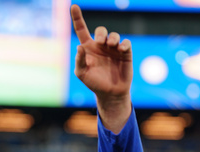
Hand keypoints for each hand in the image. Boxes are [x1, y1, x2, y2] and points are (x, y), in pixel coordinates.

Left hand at [71, 4, 132, 132]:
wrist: (110, 93)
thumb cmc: (94, 83)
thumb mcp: (82, 73)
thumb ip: (79, 60)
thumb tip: (79, 46)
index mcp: (88, 48)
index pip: (82, 30)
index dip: (77, 18)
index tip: (73, 6)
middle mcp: (101, 46)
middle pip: (101, 31)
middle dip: (101, 33)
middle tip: (100, 41)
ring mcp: (113, 49)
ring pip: (114, 35)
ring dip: (112, 38)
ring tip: (111, 46)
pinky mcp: (125, 54)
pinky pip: (125, 43)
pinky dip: (123, 44)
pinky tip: (120, 49)